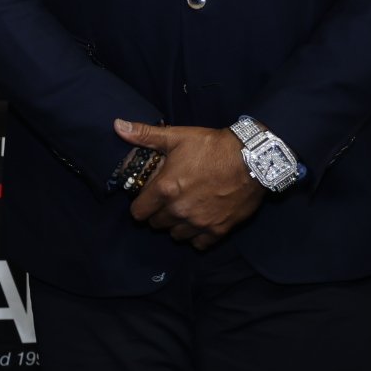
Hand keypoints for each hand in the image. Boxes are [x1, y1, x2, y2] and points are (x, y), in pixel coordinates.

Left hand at [115, 119, 264, 249]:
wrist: (252, 159)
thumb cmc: (213, 147)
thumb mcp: (177, 137)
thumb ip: (145, 135)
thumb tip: (117, 126)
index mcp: (165, 190)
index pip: (138, 213)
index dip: (140, 205)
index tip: (147, 199)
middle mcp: (179, 211)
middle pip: (156, 224)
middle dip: (158, 214)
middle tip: (168, 201)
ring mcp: (199, 223)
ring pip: (176, 235)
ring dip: (176, 225)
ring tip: (184, 210)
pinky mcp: (218, 230)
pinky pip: (199, 244)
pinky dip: (197, 236)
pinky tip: (200, 221)